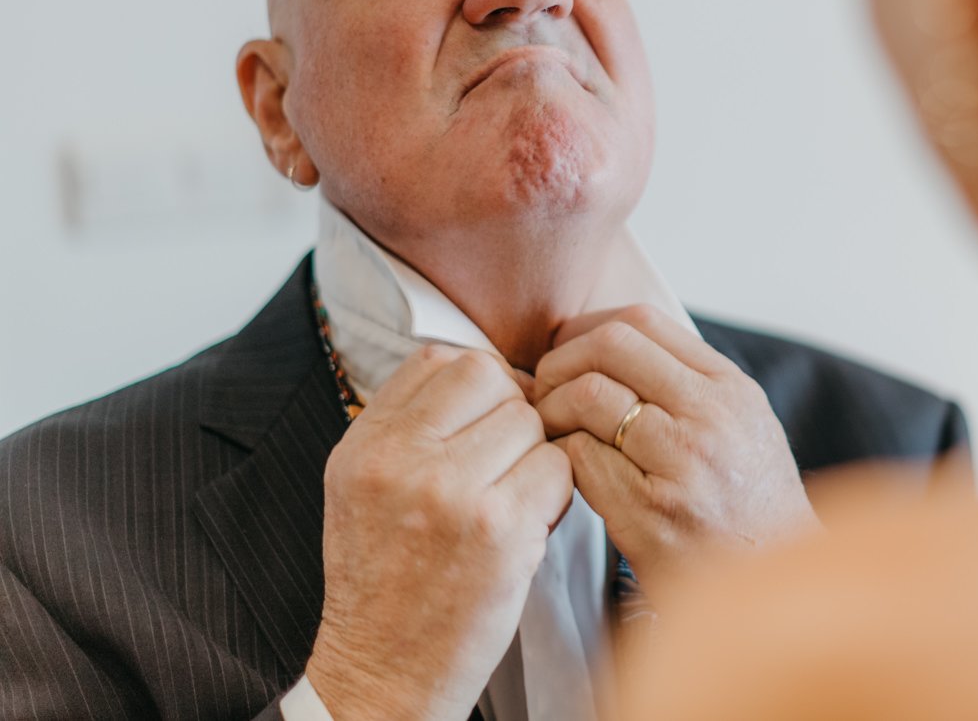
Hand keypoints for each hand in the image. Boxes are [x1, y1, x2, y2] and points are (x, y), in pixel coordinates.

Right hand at [305, 345, 572, 720]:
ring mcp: (449, 493)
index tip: (486, 419)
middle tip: (506, 463)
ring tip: (512, 499)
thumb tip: (486, 375)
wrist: (381, 675)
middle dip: (513, 414)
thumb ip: (409, 427)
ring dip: (536, 455)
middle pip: (493, 380)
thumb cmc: (384, 584)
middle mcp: (400, 461)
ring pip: (531, 422)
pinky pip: (558, 469)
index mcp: (365, 446)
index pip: (440, 359)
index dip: (479, 382)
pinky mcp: (498, 530)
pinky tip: (528, 524)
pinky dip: (556, 493)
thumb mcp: (363, 490)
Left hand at [532, 305, 819, 593]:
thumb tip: (611, 344)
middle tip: (544, 389)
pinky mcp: (650, 513)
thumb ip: (689, 383)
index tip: (568, 354)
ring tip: (549, 430)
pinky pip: (580, 458)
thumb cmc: (750, 506)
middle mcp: (711, 417)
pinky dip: (559, 455)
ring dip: (551, 408)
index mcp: (730, 389)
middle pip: (610, 347)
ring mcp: (682, 464)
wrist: (775, 584)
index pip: (642, 322)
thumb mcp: (743, 425)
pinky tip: (562, 469)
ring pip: (589, 396)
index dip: (588, 331)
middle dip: (560, 362)